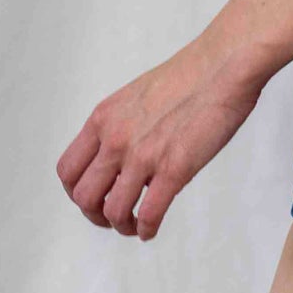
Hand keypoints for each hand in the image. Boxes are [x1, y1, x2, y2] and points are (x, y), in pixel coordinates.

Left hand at [55, 34, 263, 240]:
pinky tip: (152, 229)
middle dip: (95, 214)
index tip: (94, 196)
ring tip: (134, 226)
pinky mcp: (174, 169)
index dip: (76, 191)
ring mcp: (143, 155)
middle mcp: (116, 138)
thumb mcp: (138, 94)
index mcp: (105, 118)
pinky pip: (149, 214)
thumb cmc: (191, 73)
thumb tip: (122, 155)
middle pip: (83, 197)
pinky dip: (146, 229)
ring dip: (122, 226)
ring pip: (112, 212)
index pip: (68, 169)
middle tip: (112, 216)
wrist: (224, 62)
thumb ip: (122, 123)